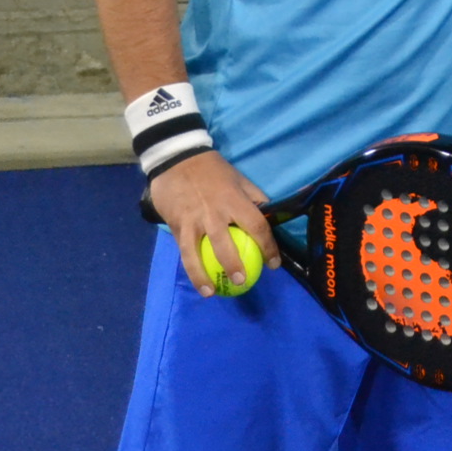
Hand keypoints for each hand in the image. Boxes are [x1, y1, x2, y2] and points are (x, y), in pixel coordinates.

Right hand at [147, 150, 276, 294]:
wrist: (177, 159)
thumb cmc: (213, 170)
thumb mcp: (239, 179)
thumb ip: (254, 197)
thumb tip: (271, 214)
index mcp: (235, 200)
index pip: (256, 226)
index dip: (268, 246)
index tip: (273, 263)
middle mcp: (214, 213)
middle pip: (226, 243)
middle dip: (236, 264)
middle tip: (243, 280)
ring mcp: (193, 220)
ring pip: (198, 253)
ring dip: (205, 275)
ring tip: (214, 291)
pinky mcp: (177, 225)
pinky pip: (184, 251)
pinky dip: (191, 269)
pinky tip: (198, 284)